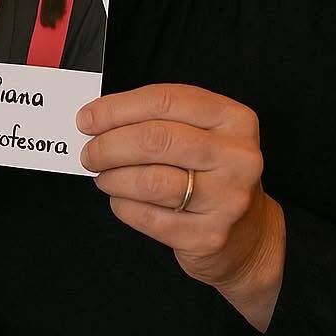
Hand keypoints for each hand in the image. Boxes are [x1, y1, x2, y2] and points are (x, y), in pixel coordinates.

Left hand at [78, 84, 283, 330]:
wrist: (248, 235)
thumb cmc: (211, 172)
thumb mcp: (201, 133)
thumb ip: (158, 119)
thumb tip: (96, 119)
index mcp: (233, 118)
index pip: (165, 100)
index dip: (117, 108)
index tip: (87, 118)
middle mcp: (237, 156)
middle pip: (155, 140)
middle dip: (109, 145)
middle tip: (89, 152)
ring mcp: (227, 199)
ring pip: (150, 181)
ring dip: (113, 177)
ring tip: (102, 175)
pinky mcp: (210, 235)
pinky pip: (150, 217)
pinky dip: (124, 206)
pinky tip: (120, 199)